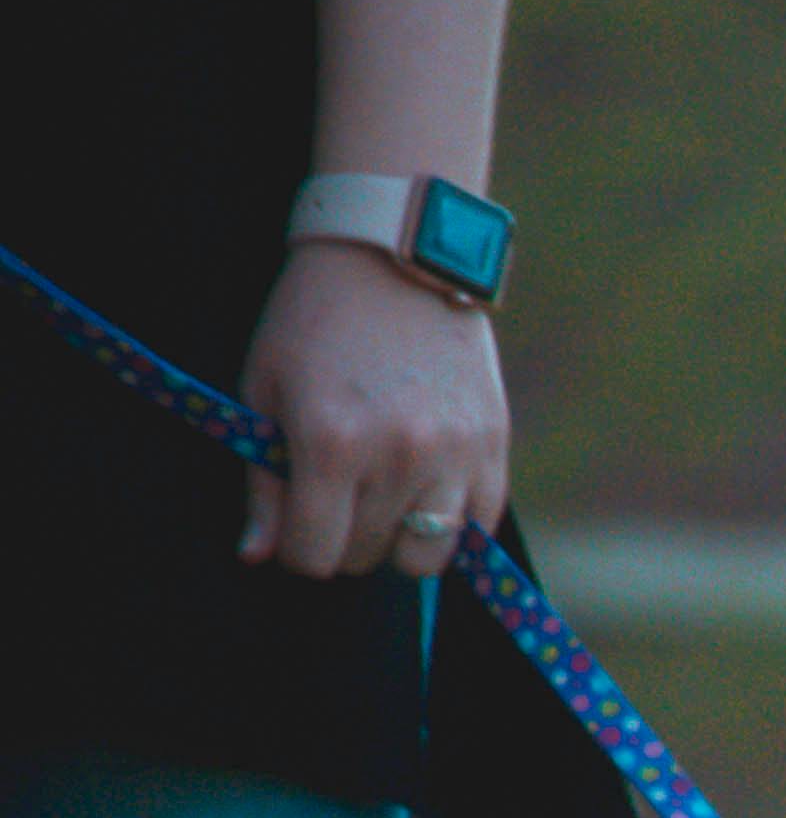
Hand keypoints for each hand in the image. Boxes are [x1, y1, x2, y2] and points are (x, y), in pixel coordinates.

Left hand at [235, 235, 510, 580]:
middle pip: (366, 558)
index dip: (297, 548)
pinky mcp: (493, 448)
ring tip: (384, 498)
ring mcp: (454, 456)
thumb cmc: (314, 322)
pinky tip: (426, 487)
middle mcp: (397, 458)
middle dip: (343, 536)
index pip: (314, 554)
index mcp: (330, 443)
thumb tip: (259, 557)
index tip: (296, 520)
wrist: (393, 258)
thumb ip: (263, 481)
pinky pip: (476, 528)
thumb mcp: (266, 390)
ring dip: (398, 540)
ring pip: (425, 558)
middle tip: (336, 492)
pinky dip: (449, 523)